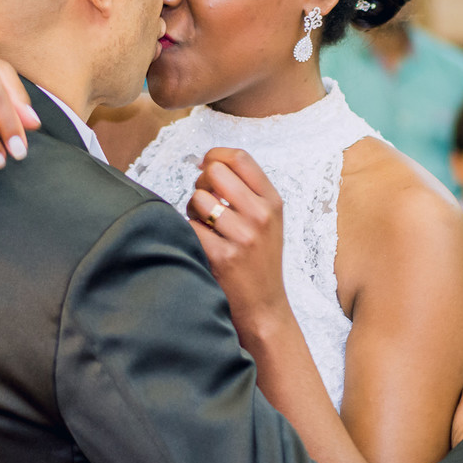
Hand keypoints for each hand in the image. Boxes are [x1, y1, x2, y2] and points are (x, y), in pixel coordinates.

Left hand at [185, 148, 288, 344]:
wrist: (264, 307)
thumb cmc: (259, 259)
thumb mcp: (267, 220)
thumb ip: (246, 190)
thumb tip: (208, 162)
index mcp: (273, 201)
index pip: (240, 158)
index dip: (215, 155)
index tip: (205, 165)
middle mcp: (261, 215)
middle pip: (215, 172)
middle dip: (201, 183)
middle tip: (205, 201)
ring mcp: (243, 236)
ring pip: (197, 199)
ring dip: (193, 210)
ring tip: (206, 227)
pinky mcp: (223, 256)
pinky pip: (190, 227)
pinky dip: (190, 233)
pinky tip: (203, 245)